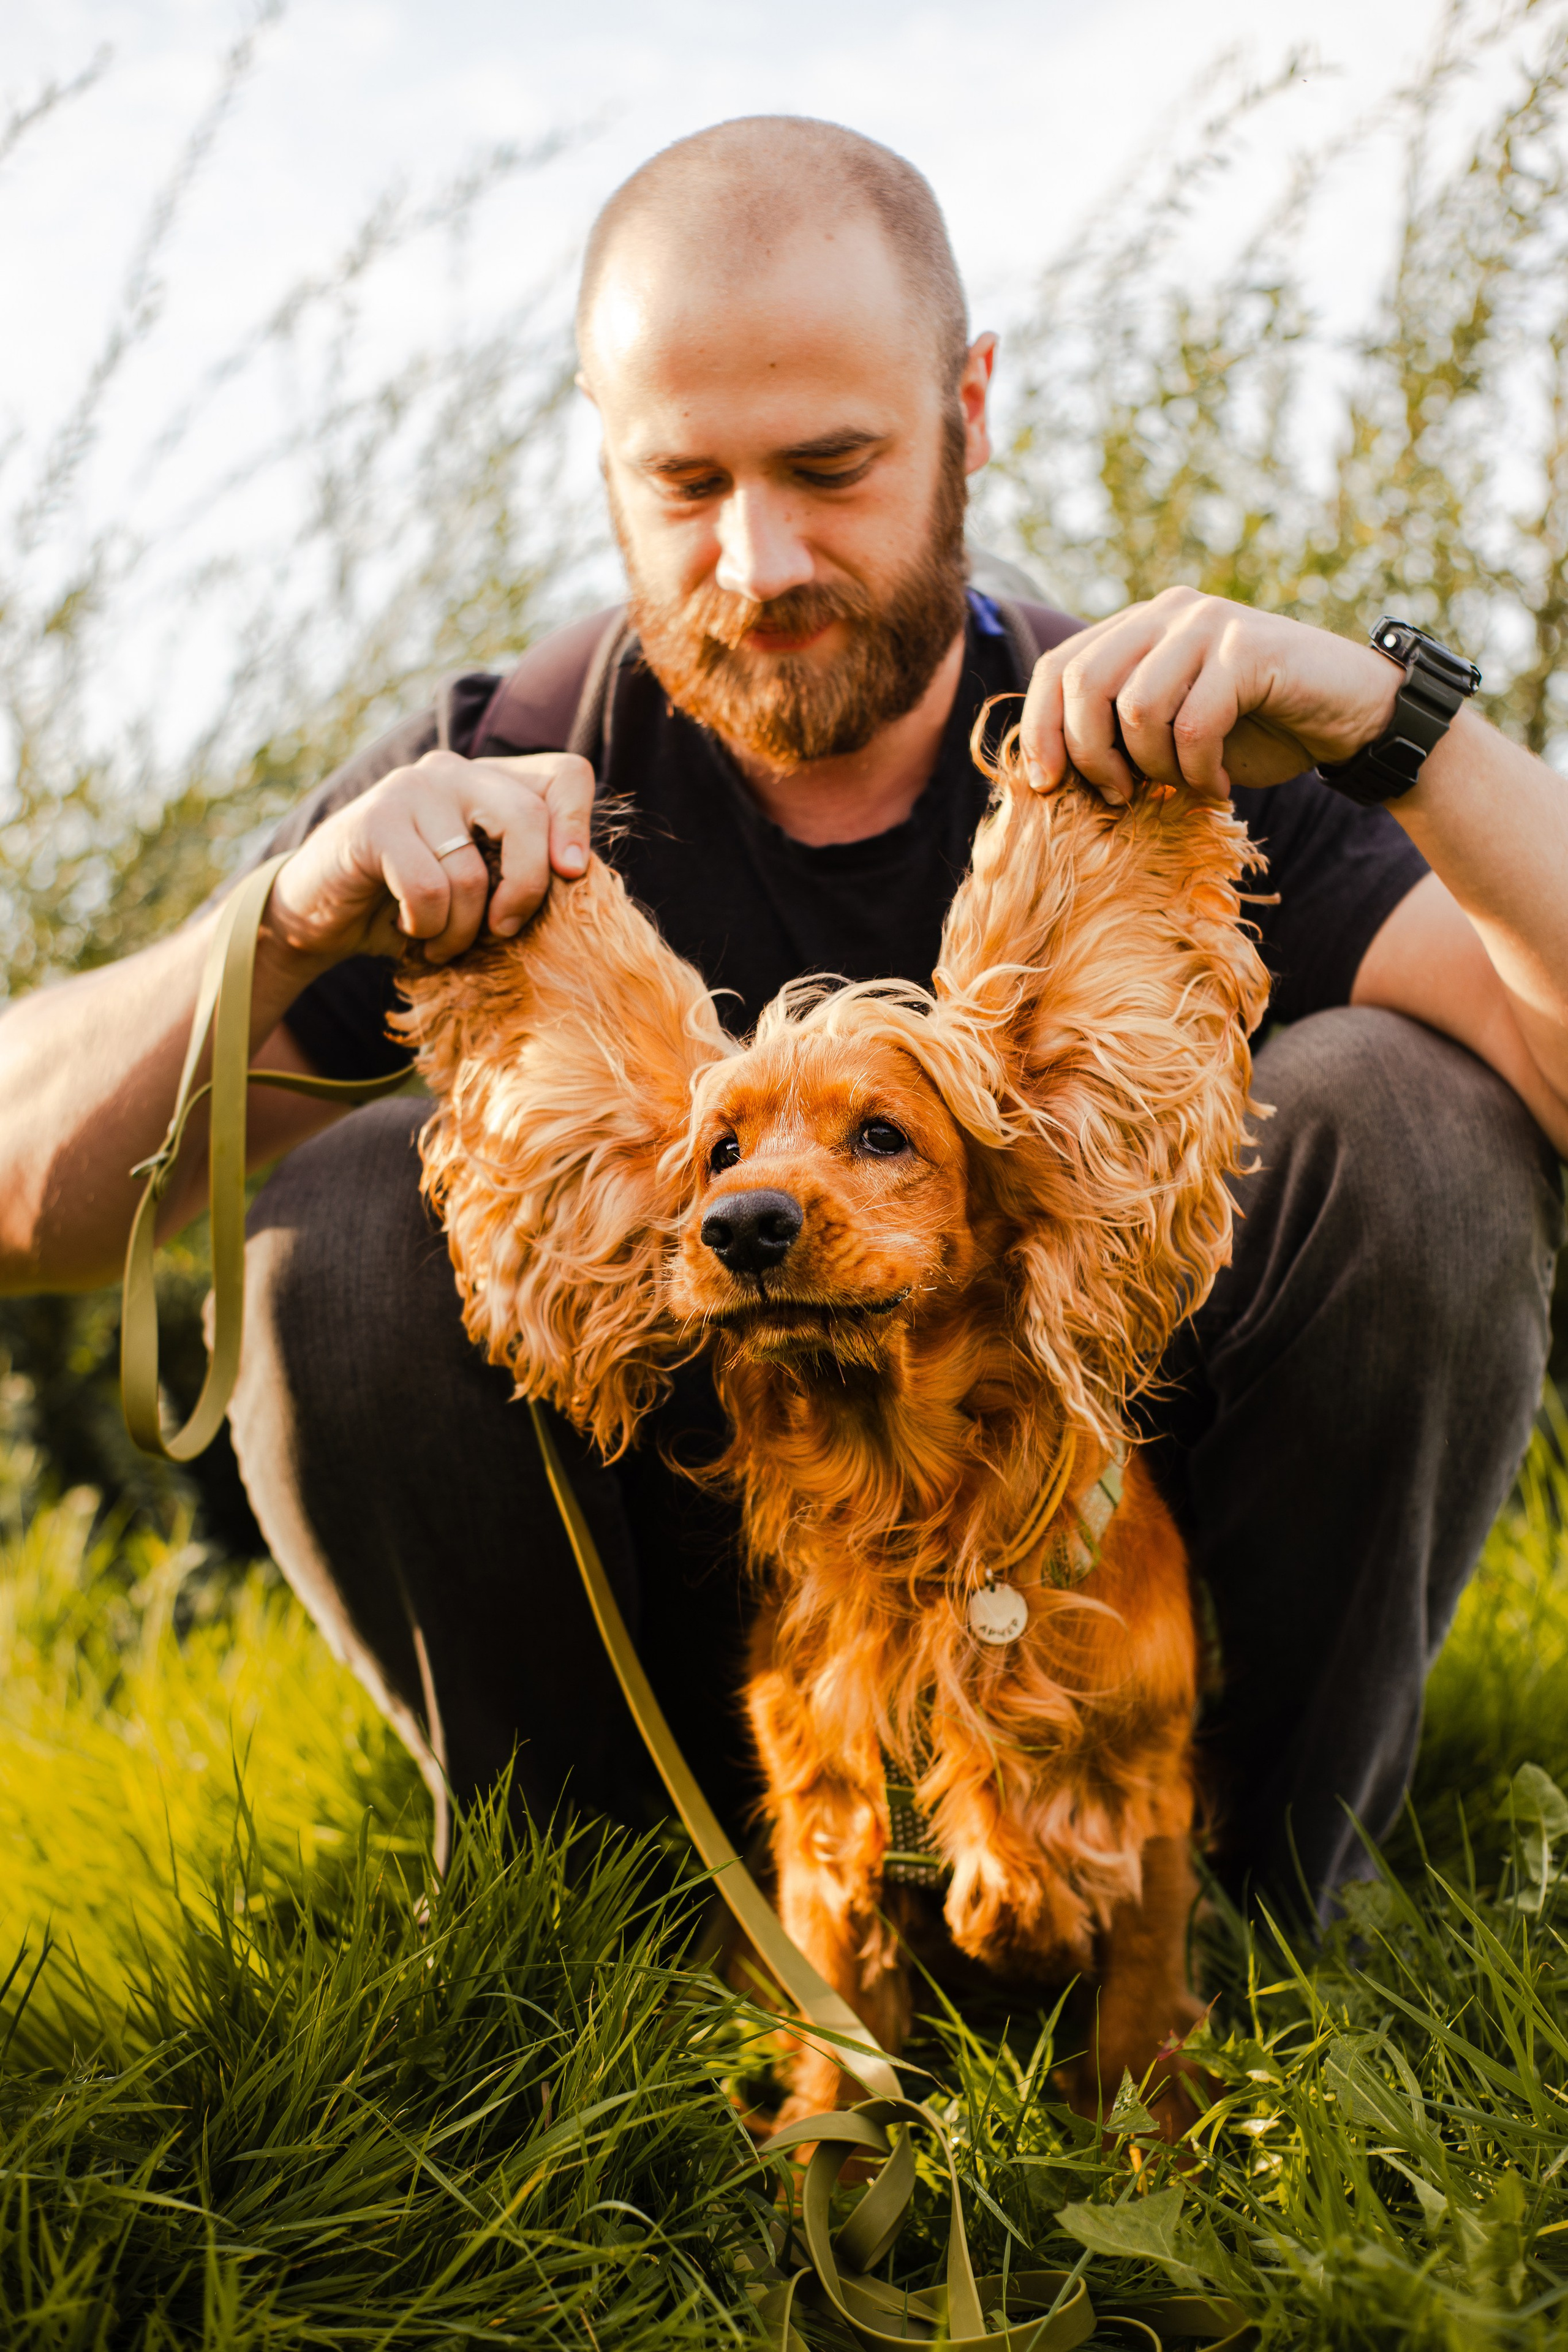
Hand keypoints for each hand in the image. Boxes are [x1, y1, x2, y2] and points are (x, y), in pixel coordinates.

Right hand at [260, 749, 594, 968]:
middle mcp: (454, 770)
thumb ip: (524, 868)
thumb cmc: (413, 905)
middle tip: (504, 931)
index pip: (565, 774)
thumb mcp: (482, 886)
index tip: (572, 876)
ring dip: (461, 929)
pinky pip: (428, 889)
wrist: (321, 913)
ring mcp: (411, 789)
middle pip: (528, 818)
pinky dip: (426, 927)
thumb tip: (581, 878)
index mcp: (492, 780)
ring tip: (442, 942)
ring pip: (472, 870)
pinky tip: (409, 930)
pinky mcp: (373, 821)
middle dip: (525, 890)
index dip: (578, 824)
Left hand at [1019, 585, 1402, 804]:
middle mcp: (1168, 613)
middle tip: (1121, 795)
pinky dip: (1199, 771)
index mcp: (1138, 627)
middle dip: (1090, 754)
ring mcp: (1209, 624)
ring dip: (1156, 767)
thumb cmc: (1252, 732)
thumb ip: (1117, 733)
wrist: (1346, 717)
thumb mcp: (1168, 734)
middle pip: (1084, 682)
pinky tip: (1219, 785)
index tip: (1045, 785)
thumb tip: (1045, 773)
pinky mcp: (1249, 649)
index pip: (1058, 666)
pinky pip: (1195, 725)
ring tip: (1187, 783)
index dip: (1040, 728)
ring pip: (1138, 708)